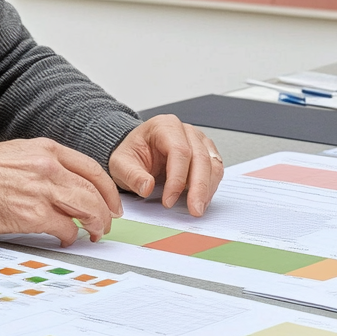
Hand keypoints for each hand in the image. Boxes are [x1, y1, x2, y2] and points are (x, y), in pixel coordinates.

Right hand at [0, 138, 122, 246]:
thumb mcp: (17, 154)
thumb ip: (44, 166)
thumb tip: (66, 186)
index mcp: (45, 149)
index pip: (92, 168)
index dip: (108, 190)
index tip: (112, 202)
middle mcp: (47, 166)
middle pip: (93, 191)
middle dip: (106, 211)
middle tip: (106, 224)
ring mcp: (40, 190)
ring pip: (86, 209)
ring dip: (95, 225)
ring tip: (93, 233)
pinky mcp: (30, 214)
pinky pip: (64, 228)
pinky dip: (69, 236)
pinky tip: (65, 238)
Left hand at [108, 115, 223, 215]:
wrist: (137, 152)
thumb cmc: (132, 153)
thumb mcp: (121, 164)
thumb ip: (132, 175)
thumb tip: (146, 187)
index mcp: (164, 126)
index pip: (179, 151)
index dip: (177, 178)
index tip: (169, 200)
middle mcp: (185, 130)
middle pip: (200, 157)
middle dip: (199, 187)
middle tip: (194, 209)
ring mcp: (198, 140)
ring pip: (212, 164)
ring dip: (208, 189)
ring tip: (198, 208)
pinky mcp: (206, 152)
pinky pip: (215, 169)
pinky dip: (210, 187)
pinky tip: (202, 200)